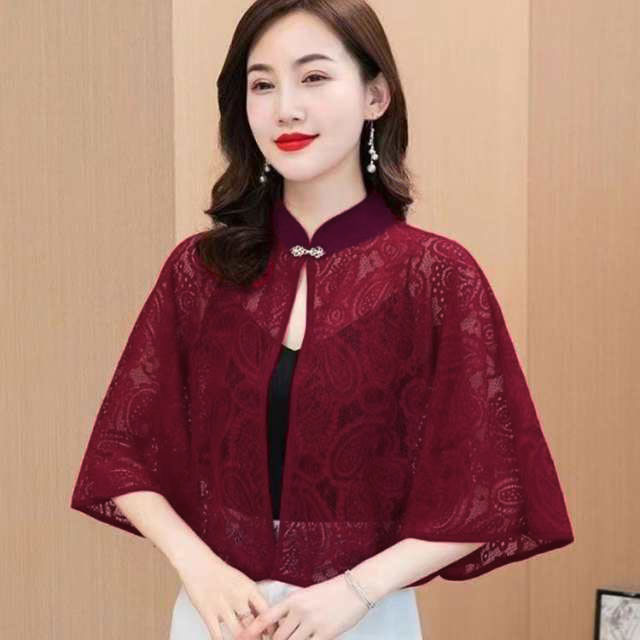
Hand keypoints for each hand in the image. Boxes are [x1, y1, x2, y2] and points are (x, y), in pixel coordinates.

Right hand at [176, 550, 277, 639]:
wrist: (198, 563)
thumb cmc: (220, 573)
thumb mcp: (242, 582)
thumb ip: (251, 599)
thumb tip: (262, 617)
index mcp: (250, 588)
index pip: (267, 611)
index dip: (272, 627)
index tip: (273, 635)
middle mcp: (239, 597)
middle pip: (255, 625)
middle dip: (259, 637)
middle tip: (260, 639)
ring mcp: (223, 606)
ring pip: (239, 634)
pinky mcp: (208, 613)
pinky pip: (218, 636)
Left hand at [235, 573, 370, 639]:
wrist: (356, 588)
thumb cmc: (332, 591)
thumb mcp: (308, 595)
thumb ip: (293, 610)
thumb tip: (280, 626)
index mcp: (293, 599)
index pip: (266, 617)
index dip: (252, 630)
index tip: (240, 637)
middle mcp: (299, 611)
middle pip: (277, 637)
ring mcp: (312, 624)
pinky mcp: (325, 634)